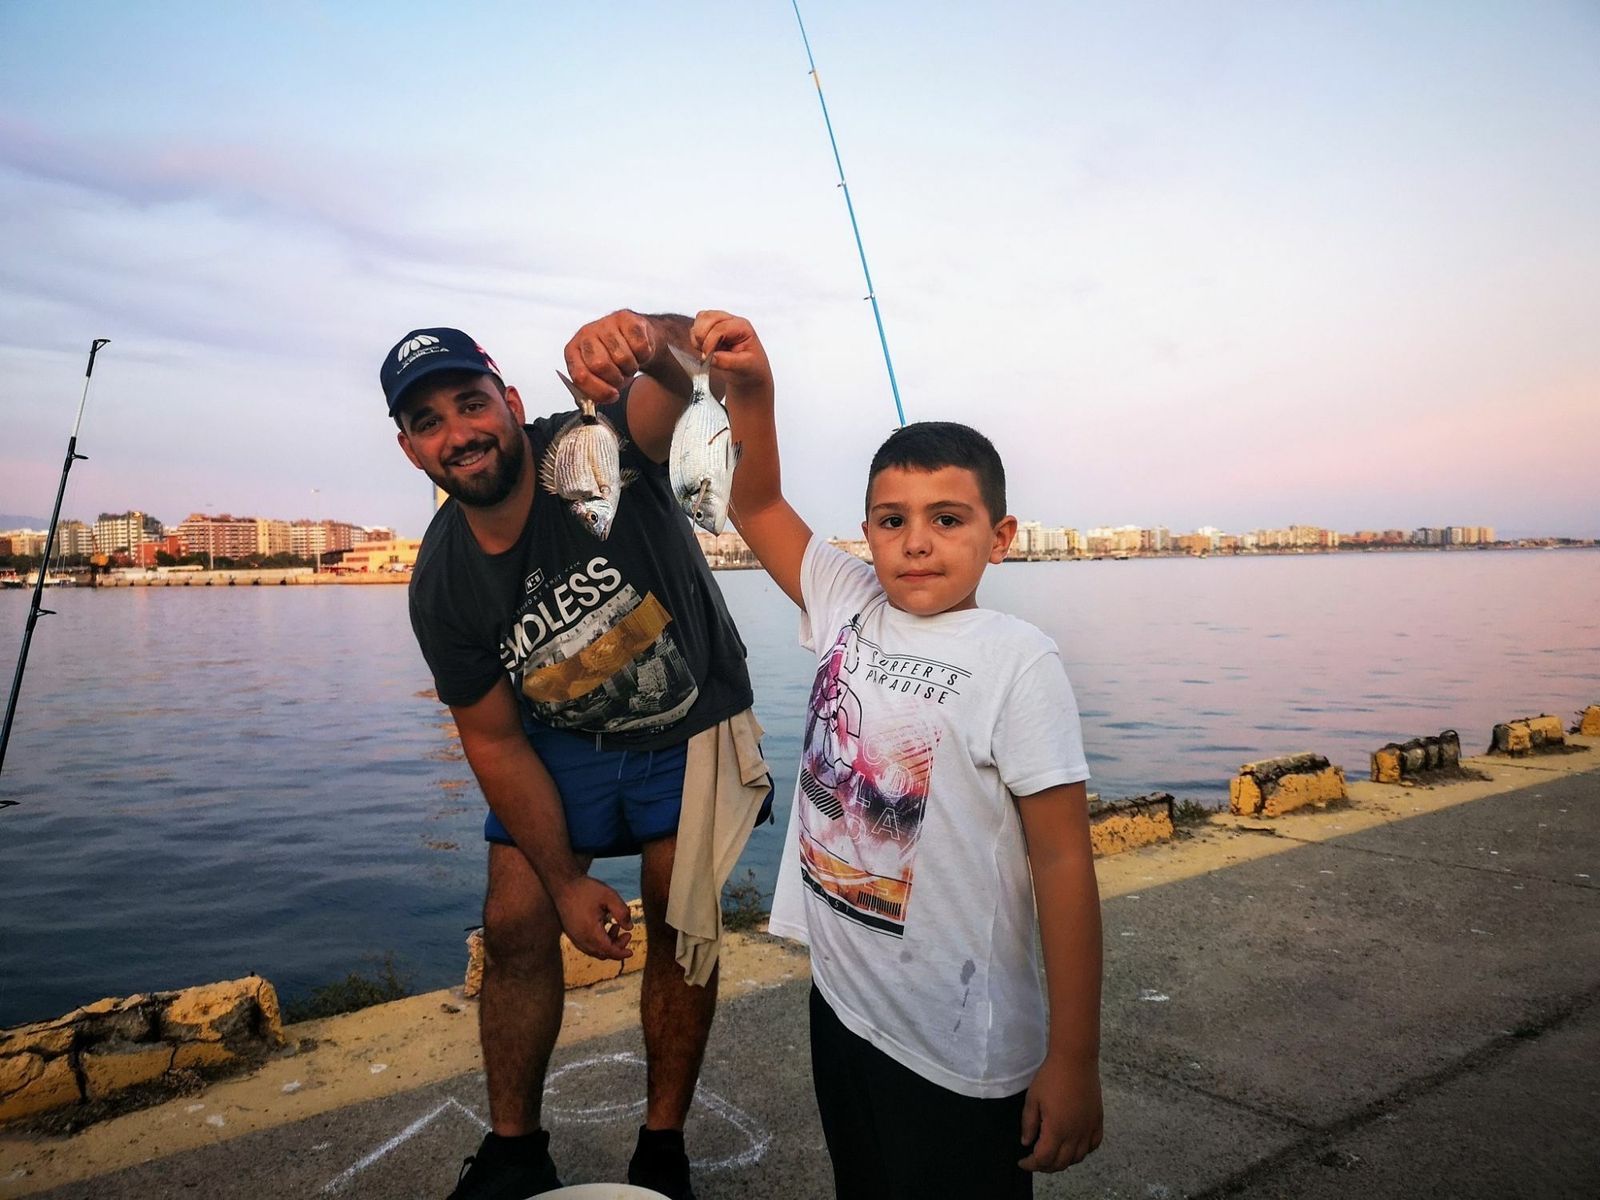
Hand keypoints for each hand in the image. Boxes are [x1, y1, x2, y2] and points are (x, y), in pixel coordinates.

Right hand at [552, 875, 634, 960]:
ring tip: (616, 926)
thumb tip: (629, 928)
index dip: (621, 953)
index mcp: (590, 931)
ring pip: (594, 950)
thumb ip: (622, 912)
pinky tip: (603, 926)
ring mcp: (574, 937)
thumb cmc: (586, 889)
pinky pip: (586, 945)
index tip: (631, 952)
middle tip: (627, 934)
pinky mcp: (571, 933)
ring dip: (607, 944)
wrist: (563, 884)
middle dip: (617, 947)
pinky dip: (598, 942)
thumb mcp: (609, 896)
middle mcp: (580, 938)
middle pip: (602, 953)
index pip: (608, 950)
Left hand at [563, 310, 660, 403]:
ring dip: (632, 367)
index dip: (598, 391)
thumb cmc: (615, 361)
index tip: (612, 396)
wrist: (637, 339)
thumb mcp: (599, 378)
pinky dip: (644, 355)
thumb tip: (595, 404)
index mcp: (573, 351)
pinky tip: (638, 351)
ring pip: (623, 358)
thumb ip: (593, 392)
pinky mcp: (627, 318)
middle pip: (600, 365)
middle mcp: (586, 334)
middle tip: (621, 377)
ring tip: (630, 363)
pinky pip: (640, 347)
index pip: (580, 376)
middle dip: (616, 378)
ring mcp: (606, 323)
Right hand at [689, 311, 772, 400]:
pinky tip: (704, 350)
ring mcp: (721, 323)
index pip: (720, 328)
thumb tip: (711, 357)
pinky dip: (695, 338)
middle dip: (702, 336)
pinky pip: (696, 327)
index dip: (710, 342)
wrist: (750, 372)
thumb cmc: (752, 367)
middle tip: (706, 354)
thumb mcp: (745, 366)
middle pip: (708, 317)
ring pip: (701, 318)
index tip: (707, 357)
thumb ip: (728, 362)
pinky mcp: (711, 329)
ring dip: (698, 336)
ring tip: (706, 351)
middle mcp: (731, 321)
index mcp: (742, 327)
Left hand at [1018, 1052, 1102, 1171]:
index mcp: (1056, 1130)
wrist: (1075, 1060)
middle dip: (1046, 1166)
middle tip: (1035, 1160)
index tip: (1022, 1161)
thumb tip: (1026, 1143)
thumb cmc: (1050, 1077)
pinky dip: (1083, 1151)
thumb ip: (1029, 1123)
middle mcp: (1075, 1135)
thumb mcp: (1032, 1099)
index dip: (1031, 1164)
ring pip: (1078, 1157)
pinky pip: (1093, 1145)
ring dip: (1064, 1161)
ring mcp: (1089, 1129)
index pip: (1043, 1159)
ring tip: (1053, 1153)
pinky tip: (1075, 1146)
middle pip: (1061, 1163)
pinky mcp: (1098, 1121)